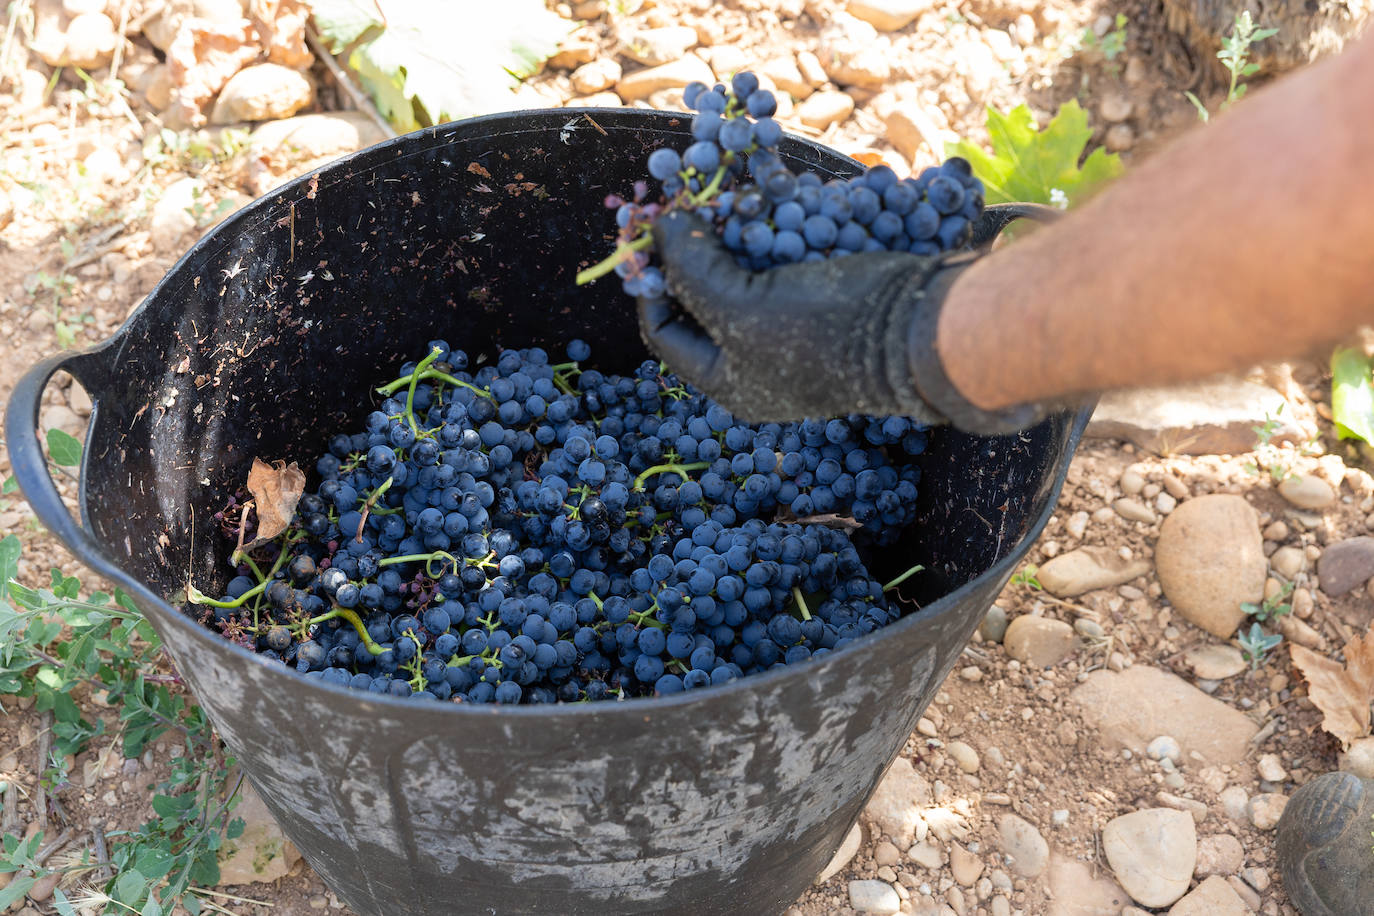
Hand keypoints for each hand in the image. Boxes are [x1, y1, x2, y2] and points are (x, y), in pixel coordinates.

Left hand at [636, 207, 1056, 432]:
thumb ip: (691, 271)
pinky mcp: (824, 293)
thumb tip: (661, 227)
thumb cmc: (824, 331)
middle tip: (683, 202)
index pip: (664, 330)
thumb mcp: (741, 308)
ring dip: (730, 227)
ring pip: (742, 268)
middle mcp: (756, 358)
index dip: (650, 280)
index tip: (650, 232)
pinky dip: (771, 222)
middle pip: (701, 296)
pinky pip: (783, 255)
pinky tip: (763, 191)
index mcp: (729, 380)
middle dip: (692, 247)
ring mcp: (792, 325)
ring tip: (720, 191)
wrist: (924, 325)